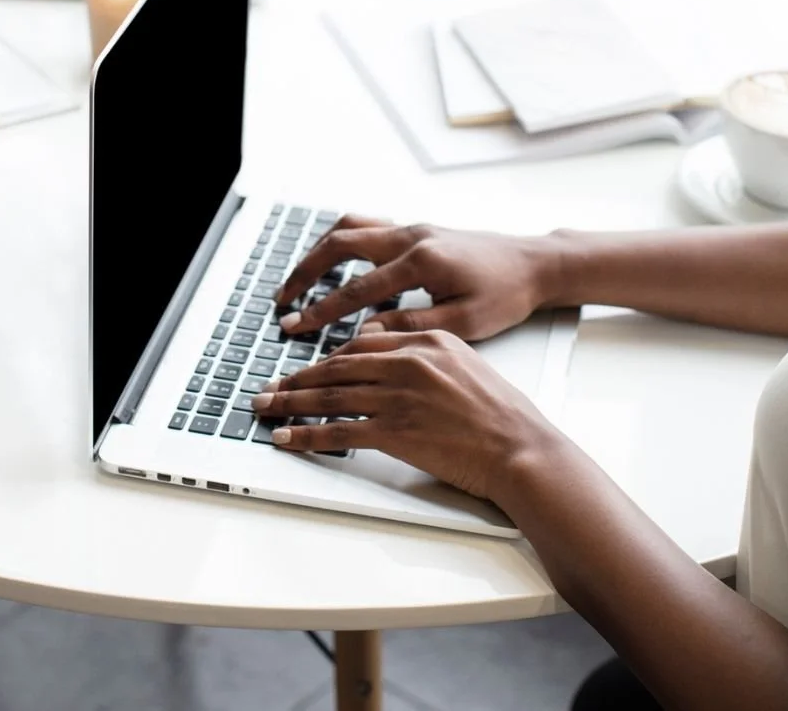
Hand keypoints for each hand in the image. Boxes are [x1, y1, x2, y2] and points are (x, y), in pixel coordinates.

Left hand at [251, 329, 560, 503]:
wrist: (521, 449)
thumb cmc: (503, 414)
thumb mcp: (466, 362)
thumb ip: (426, 352)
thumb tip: (387, 350)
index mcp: (427, 340)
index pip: (362, 343)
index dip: (328, 358)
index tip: (308, 368)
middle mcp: (408, 362)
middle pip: (337, 366)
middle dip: (297, 378)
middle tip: (270, 386)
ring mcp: (399, 396)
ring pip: (330, 395)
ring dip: (291, 403)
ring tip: (267, 408)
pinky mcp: (395, 432)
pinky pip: (338, 430)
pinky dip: (307, 434)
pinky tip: (287, 437)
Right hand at [278, 217, 558, 341]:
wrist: (533, 263)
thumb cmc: (505, 295)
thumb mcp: (464, 323)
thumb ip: (411, 326)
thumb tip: (364, 334)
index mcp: (421, 261)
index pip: (358, 289)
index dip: (322, 311)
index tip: (296, 327)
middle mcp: (411, 236)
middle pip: (340, 243)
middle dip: (306, 271)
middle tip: (283, 299)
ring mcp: (413, 228)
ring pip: (351, 227)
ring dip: (320, 251)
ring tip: (300, 280)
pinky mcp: (417, 230)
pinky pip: (368, 228)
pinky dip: (343, 243)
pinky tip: (334, 264)